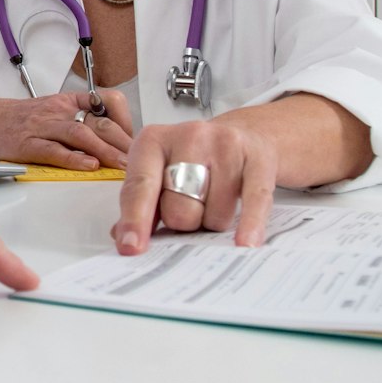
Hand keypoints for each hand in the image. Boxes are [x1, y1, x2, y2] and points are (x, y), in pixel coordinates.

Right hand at [0, 90, 131, 170]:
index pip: (106, 101)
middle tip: (141, 161)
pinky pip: (54, 150)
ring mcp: (43, 127)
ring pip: (81, 135)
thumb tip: (108, 141)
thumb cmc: (15, 120)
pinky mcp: (28, 144)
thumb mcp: (51, 111)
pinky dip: (73, 158)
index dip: (125, 119)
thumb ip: (77, 123)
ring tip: (122, 167)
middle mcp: (58, 111)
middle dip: (123, 142)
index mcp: (67, 101)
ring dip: (106, 151)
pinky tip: (88, 166)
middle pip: (99, 122)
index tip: (135, 139)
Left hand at [109, 118, 276, 252]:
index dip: (135, 220)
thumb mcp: (159, 172)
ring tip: (214, 202)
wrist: (245, 135)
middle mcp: (188, 136)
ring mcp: (225, 145)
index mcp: (153, 141)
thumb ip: (139, 204)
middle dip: (183, 223)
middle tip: (190, 210)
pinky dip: (248, 226)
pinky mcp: (258, 158)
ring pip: (214, 214)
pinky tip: (245, 243)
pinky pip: (253, 202)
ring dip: (213, 222)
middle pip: (179, 209)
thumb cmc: (194, 160)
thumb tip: (123, 238)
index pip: (140, 186)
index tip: (131, 247)